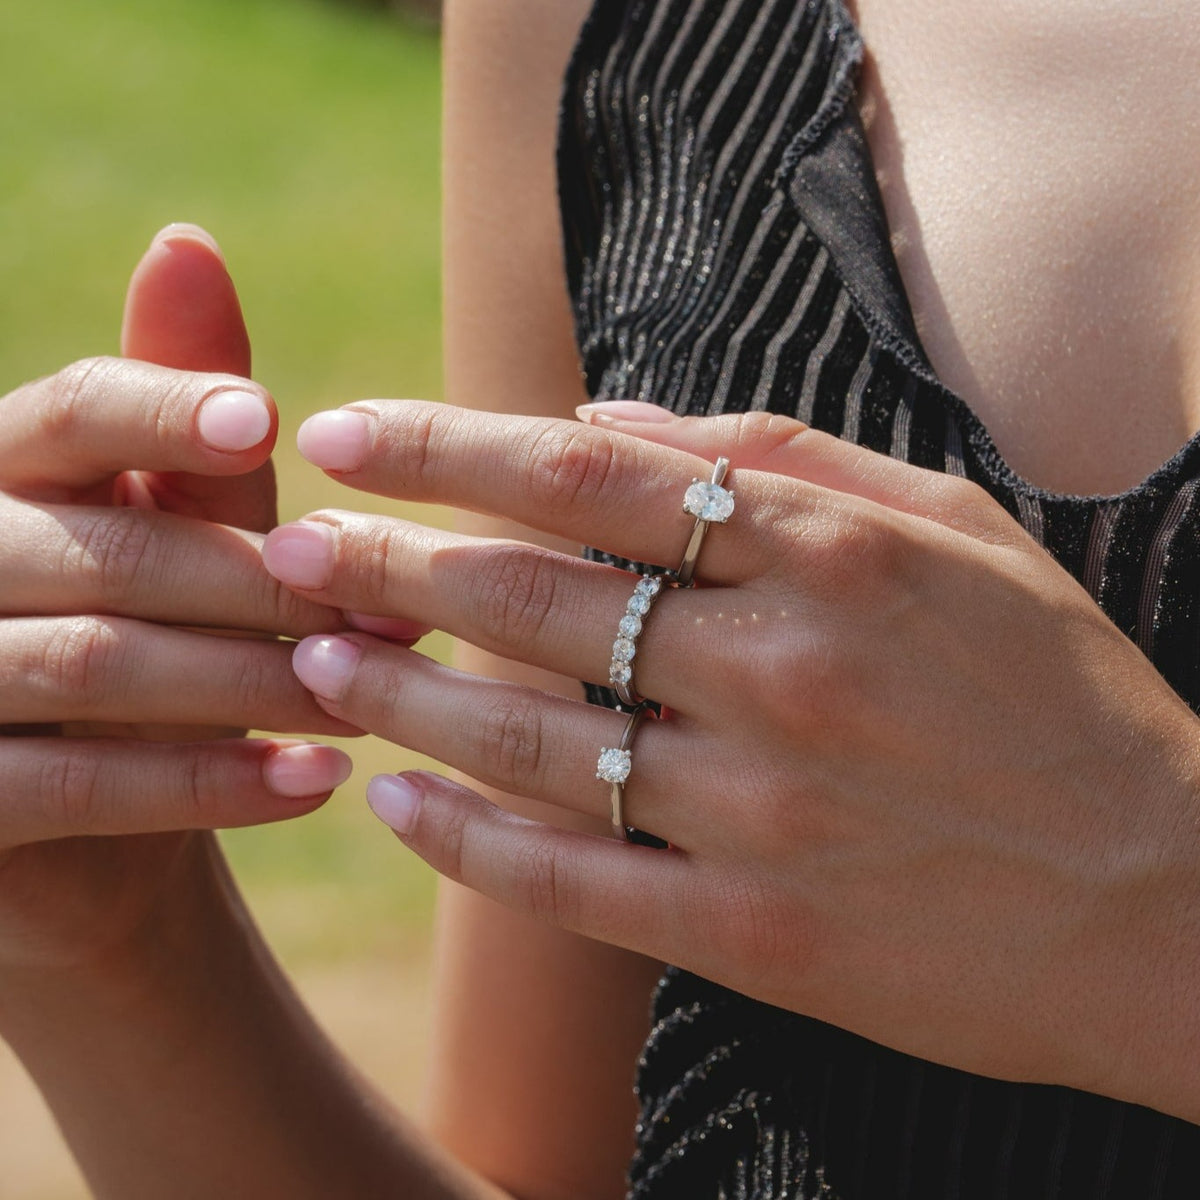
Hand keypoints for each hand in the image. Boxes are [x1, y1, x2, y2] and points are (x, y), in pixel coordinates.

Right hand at [0, 227, 354, 977]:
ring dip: (257, 686)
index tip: (269, 422)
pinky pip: (78, 787)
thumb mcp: (172, 529)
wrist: (87, 825)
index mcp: (6, 471)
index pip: (75, 410)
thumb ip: (181, 420)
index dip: (168, 410)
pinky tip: (315, 785)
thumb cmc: (148, 643)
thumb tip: (188, 241)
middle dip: (269, 590)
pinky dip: (206, 784)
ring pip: (101, 664)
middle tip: (397, 623)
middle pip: (113, 549)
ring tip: (373, 705)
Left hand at [264, 398, 1199, 1117]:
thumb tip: (617, 413)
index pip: (588, 471)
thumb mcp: (957, 526)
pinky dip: (466, 839)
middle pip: (530, 594)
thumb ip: (786, 453)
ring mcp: (759, 809)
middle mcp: (779, 671)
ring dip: (400, 692)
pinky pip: (570, 878)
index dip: (447, 444)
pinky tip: (392, 804)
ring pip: (527, 736)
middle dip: (385, 562)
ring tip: (312, 660)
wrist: (1160, 897)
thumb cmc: (1058, 693)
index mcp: (829, 553)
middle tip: (288, 548)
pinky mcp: (753, 931)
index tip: (347, 434)